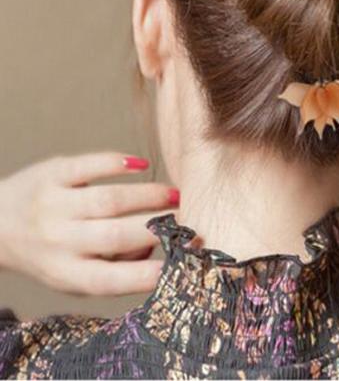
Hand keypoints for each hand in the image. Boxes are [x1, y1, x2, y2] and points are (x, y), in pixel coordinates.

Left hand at [0, 152, 178, 295]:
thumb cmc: (47, 252)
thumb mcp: (73, 274)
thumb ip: (115, 267)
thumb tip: (157, 248)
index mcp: (66, 273)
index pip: (111, 280)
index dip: (149, 274)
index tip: (183, 263)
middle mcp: (58, 241)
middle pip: (116, 235)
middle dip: (158, 227)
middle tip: (188, 218)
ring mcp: (54, 205)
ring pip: (109, 199)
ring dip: (149, 196)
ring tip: (174, 194)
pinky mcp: (52, 174)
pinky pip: (87, 165)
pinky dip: (116, 163)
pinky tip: (140, 165)